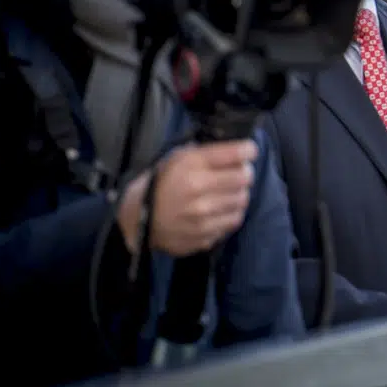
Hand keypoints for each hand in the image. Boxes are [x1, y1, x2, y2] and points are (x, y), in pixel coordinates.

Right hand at [118, 141, 257, 256]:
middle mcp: (198, 189)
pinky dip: (230, 214)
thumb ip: (206, 153)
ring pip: (242, 200)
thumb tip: (238, 150)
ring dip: (238, 194)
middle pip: (245, 177)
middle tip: (238, 173)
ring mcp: (201, 215)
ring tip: (226, 193)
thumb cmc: (161, 184)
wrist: (138, 219)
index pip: (236, 153)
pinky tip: (218, 210)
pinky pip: (233, 221)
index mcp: (190, 165)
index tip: (248, 152)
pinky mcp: (204, 235)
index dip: (247, 150)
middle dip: (244, 173)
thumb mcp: (177, 158)